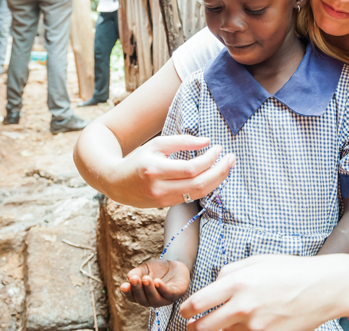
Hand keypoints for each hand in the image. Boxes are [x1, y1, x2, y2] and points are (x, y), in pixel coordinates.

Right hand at [107, 137, 234, 207]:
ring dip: (216, 181)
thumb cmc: (138, 160)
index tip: (219, 148)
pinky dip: (206, 187)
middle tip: (231, 159)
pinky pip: (192, 198)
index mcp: (155, 170)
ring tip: (227, 167)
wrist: (116, 183)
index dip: (209, 159)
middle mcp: (159, 188)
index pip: (191, 168)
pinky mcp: (166, 206)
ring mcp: (163, 200)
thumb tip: (207, 142)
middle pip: (198, 185)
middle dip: (219, 172)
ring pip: (198, 194)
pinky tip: (213, 176)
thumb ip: (182, 141)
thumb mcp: (157, 145)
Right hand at [121, 259, 190, 306]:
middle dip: (138, 289)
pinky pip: (169, 294)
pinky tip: (157, 282)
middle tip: (134, 279)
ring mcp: (165, 299)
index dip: (128, 293)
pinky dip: (162, 289)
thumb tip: (129, 277)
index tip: (123, 285)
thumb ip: (137, 273)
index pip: (133, 297)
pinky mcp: (177, 294)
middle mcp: (152, 300)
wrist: (175, 265)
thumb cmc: (158, 270)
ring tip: (146, 278)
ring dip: (149, 290)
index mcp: (143, 296)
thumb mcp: (145, 269)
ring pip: (155, 299)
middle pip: (143, 299)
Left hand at [179, 254, 348, 330]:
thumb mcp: (256, 261)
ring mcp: (256, 326)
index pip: (198, 303)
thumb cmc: (290, 271)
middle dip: (196, 328)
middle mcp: (243, 306)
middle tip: (193, 326)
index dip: (186, 311)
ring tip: (222, 323)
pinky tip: (244, 326)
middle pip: (205, 328)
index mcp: (237, 283)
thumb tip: (211, 286)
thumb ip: (228, 273)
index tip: (185, 312)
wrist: (323, 287)